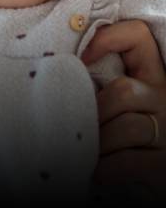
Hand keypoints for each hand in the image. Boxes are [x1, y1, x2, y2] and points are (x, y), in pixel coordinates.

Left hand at [81, 20, 165, 196]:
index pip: (138, 35)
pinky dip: (105, 168)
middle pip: (125, 91)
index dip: (109, 38)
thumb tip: (52, 71)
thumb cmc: (114, 132)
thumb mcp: (109, 99)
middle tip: (74, 124)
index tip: (82, 58)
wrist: (144, 173)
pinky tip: (94, 173)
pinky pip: (129, 161)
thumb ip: (95, 81)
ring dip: (98, 141)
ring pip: (127, 126)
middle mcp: (163, 97)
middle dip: (94, 111)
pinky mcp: (164, 164)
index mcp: (149, 74)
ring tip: (83, 150)